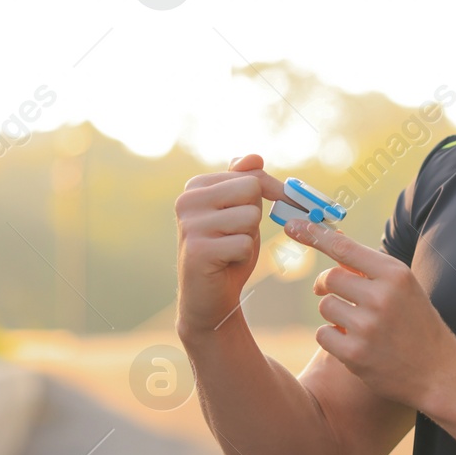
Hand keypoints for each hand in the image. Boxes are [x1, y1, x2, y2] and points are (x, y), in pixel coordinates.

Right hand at [174, 153, 288, 335]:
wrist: (210, 298)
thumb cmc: (229, 251)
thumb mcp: (241, 211)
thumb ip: (246, 182)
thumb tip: (254, 156)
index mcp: (196, 186)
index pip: (250, 176)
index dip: (269, 194)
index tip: (267, 210)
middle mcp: (187, 200)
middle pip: (251, 190)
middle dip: (254, 218)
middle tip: (235, 236)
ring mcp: (189, 224)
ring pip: (250, 217)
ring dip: (248, 238)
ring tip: (228, 250)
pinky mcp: (197, 250)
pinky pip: (245, 243)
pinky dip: (242, 257)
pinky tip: (224, 264)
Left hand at [284, 218, 455, 409]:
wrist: (439, 372)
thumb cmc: (417, 324)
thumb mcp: (403, 288)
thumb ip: (370, 269)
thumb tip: (333, 244)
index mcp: (395, 274)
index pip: (344, 247)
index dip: (315, 235)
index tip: (294, 226)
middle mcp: (381, 296)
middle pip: (330, 278)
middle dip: (327, 285)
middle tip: (333, 291)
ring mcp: (368, 326)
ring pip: (325, 306)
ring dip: (333, 313)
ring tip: (356, 324)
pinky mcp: (355, 354)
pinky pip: (323, 334)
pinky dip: (332, 337)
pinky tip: (353, 343)